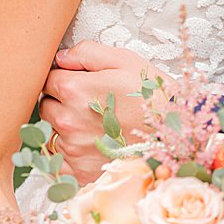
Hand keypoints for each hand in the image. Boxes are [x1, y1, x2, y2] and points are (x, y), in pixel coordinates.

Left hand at [40, 42, 157, 183]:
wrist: (178, 135)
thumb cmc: (155, 96)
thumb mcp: (127, 61)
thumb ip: (88, 53)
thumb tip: (61, 57)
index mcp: (75, 89)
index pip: (48, 79)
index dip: (65, 77)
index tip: (81, 81)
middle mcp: (68, 120)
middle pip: (46, 106)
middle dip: (62, 102)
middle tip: (91, 102)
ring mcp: (72, 148)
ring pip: (52, 133)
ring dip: (67, 127)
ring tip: (98, 124)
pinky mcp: (79, 170)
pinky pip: (60, 161)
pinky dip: (71, 153)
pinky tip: (94, 145)